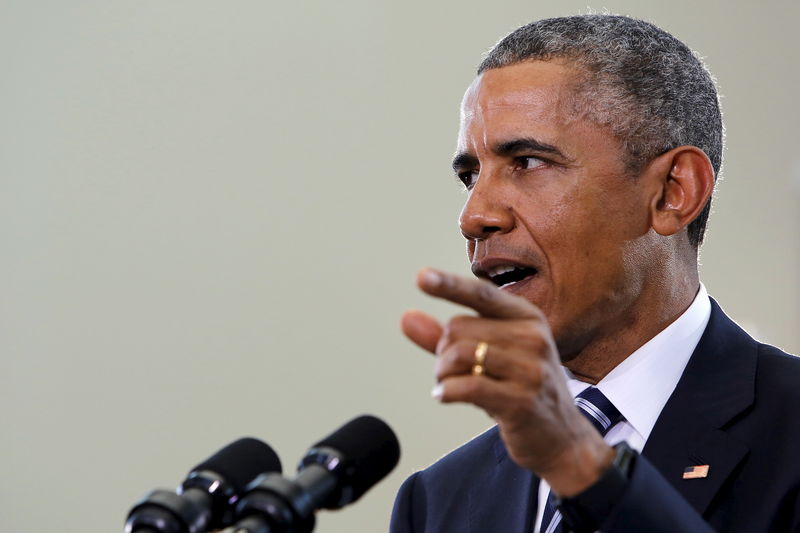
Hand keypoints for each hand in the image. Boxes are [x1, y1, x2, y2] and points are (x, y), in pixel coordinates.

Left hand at [401, 268, 613, 496]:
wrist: (563, 439)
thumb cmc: (519, 390)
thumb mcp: (488, 357)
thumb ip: (445, 337)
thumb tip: (406, 316)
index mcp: (527, 317)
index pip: (482, 294)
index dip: (449, 285)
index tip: (421, 277)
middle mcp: (533, 337)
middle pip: (458, 329)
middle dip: (442, 352)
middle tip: (450, 372)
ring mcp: (531, 369)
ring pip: (460, 355)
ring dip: (443, 374)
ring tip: (448, 385)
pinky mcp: (523, 401)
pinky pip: (467, 386)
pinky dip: (447, 392)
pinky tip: (445, 397)